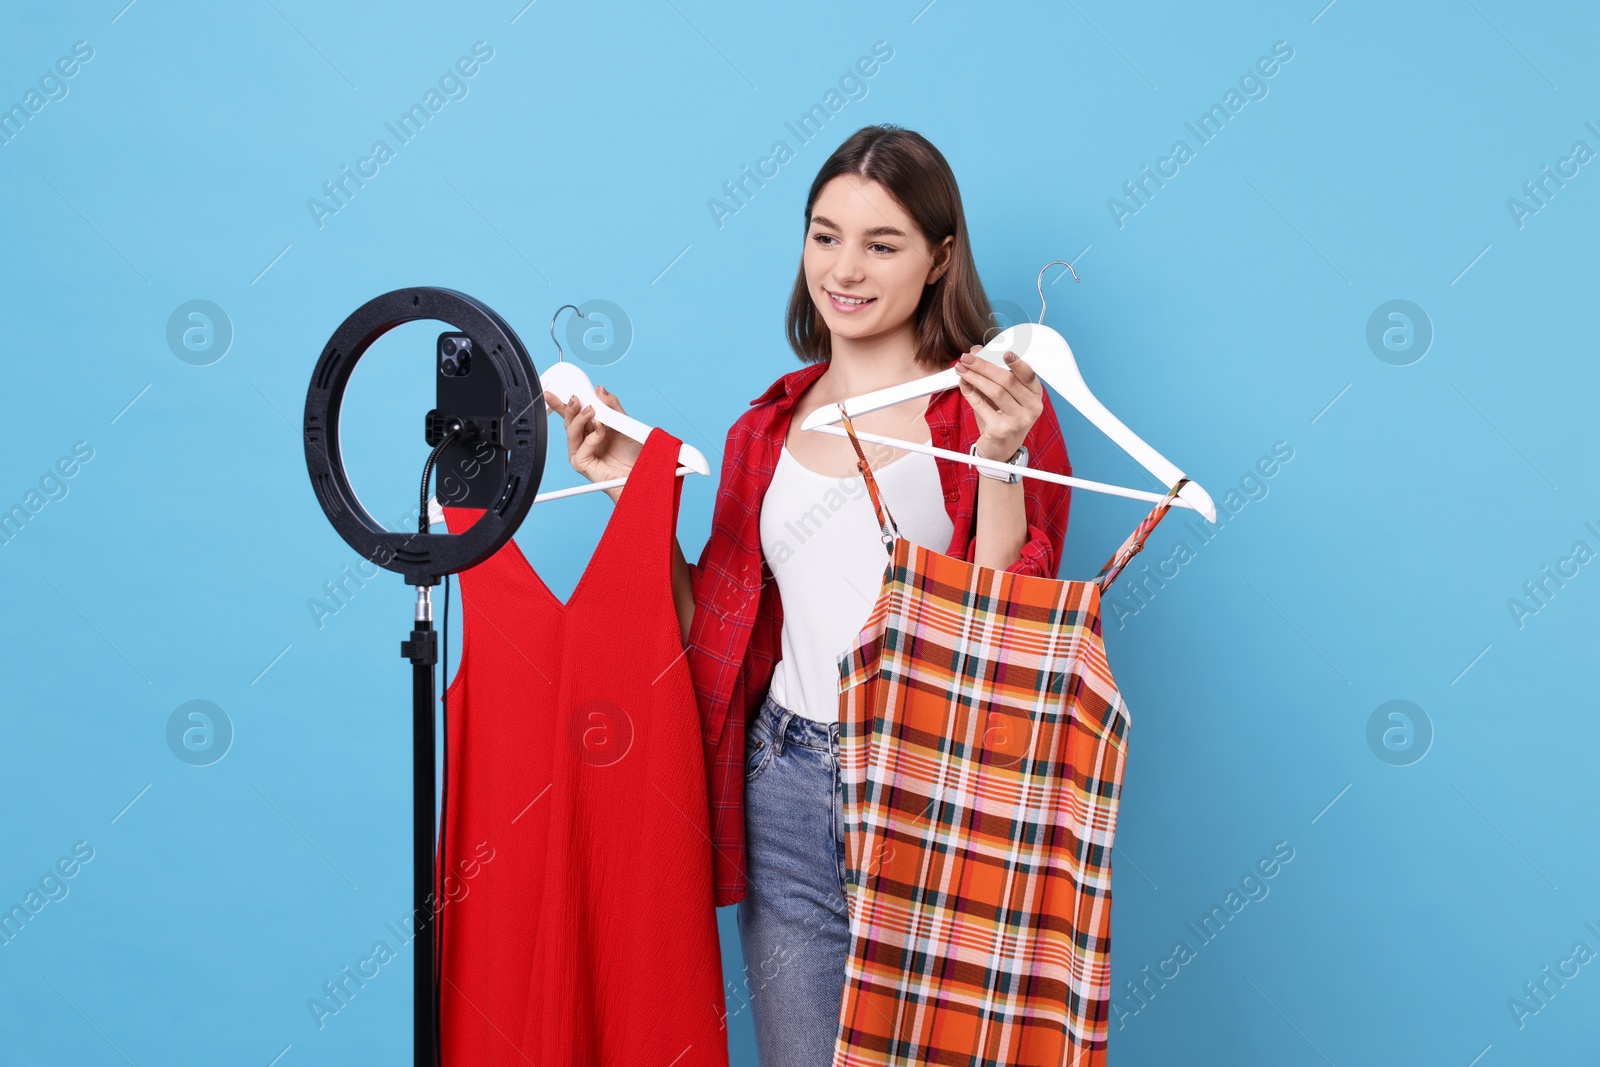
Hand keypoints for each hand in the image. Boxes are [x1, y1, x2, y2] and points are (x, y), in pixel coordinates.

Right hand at [543, 384, 642, 490]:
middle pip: (568, 421)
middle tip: (575, 398)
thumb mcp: (624, 422)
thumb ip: (612, 405)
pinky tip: (601, 431)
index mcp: (591, 429)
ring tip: (591, 411)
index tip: (559, 391)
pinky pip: (581, 448)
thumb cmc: (633, 452)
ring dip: (580, 419)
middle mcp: (584, 440)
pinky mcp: (582, 464)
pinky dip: (592, 437)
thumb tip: (599, 390)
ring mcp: (581, 452)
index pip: (574, 414)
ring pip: (571, 432)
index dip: (563, 403)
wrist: (641, 471)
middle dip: (569, 408)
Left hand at [953, 345, 1043, 460]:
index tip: (1004, 352)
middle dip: (984, 366)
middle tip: (968, 358)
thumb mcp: (1001, 396)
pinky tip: (963, 384)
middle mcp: (1031, 408)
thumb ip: (991, 375)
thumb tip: (977, 353)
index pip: (1028, 375)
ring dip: (975, 377)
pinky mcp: (1002, 430)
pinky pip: (982, 406)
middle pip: (1008, 380)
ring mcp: (1018, 420)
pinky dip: (970, 393)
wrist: (1000, 450)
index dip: (1017, 362)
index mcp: (1034, 396)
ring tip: (962, 369)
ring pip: (995, 391)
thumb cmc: (1002, 419)